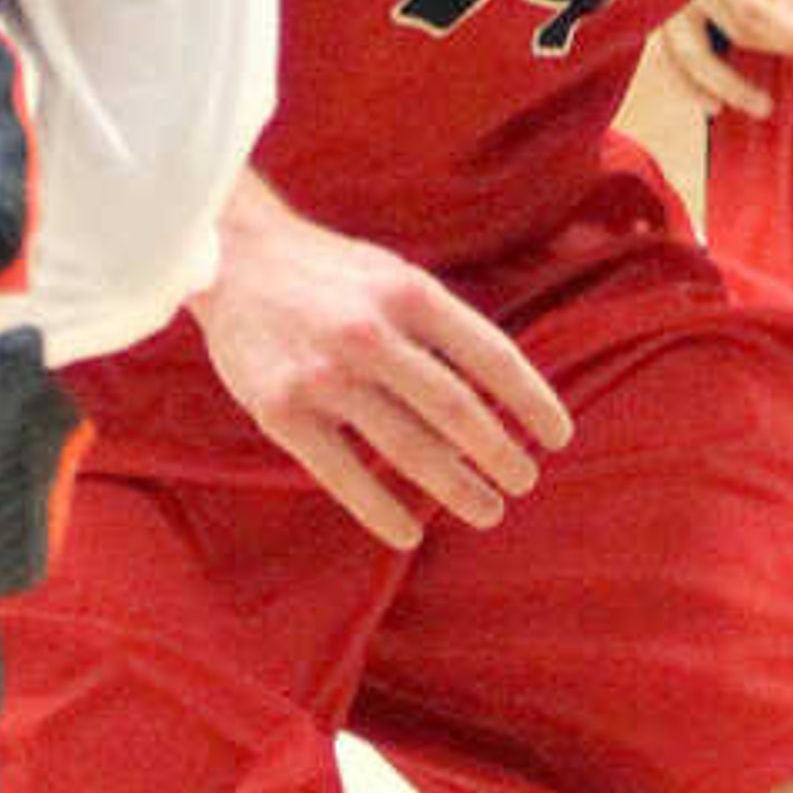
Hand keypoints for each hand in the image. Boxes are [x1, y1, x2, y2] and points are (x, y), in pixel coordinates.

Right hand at [194, 184, 574, 549]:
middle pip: (458, 412)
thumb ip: (442, 326)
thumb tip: (501, 392)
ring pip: (410, 450)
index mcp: (410, 295)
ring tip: (489, 510)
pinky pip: (345, 476)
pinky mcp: (283, 413)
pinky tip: (409, 532)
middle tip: (525, 481)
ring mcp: (325, 376)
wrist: (234, 260)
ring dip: (458, 488)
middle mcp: (370, 334)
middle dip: (501, 455)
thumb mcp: (394, 277)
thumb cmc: (330, 276)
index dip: (533, 402)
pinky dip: (383, 512)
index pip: (492, 357)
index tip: (558, 438)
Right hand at [651, 0, 792, 120]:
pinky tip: (714, 106)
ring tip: (762, 106)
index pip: (754, 11)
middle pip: (732, 31)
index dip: (791, 35)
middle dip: (774, 49)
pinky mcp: (652, 11)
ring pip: (691, 55)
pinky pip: (669, 58)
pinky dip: (689, 85)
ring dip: (727, 86)